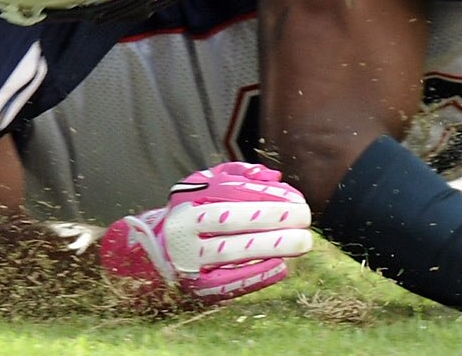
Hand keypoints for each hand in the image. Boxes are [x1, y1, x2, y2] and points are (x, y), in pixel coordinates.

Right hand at [96, 161, 311, 306]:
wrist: (157, 254)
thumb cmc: (193, 214)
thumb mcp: (205, 187)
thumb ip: (238, 175)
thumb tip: (274, 178)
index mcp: (188, 199)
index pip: (230, 193)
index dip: (265, 195)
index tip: (296, 198)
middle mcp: (184, 228)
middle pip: (230, 220)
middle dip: (272, 217)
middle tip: (305, 217)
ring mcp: (188, 259)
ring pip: (231, 251)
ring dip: (270, 247)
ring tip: (302, 243)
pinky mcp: (195, 286)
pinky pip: (228, 282)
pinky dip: (255, 276)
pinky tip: (281, 268)